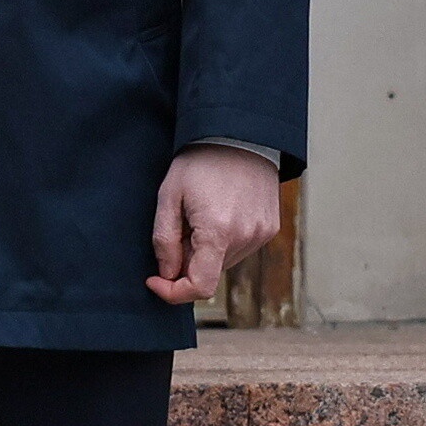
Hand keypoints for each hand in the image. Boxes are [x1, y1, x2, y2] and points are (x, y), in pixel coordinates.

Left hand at [147, 146, 284, 305]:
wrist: (239, 132)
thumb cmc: (200, 161)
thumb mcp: (169, 195)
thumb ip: (165, 239)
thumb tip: (167, 274)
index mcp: (218, 231)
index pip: (200, 288)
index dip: (174, 292)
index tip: (155, 280)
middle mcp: (245, 237)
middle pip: (209, 273)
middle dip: (187, 261)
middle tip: (180, 226)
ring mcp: (261, 234)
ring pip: (223, 263)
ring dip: (206, 251)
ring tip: (201, 213)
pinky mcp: (270, 228)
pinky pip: (240, 249)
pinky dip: (224, 242)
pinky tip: (219, 211)